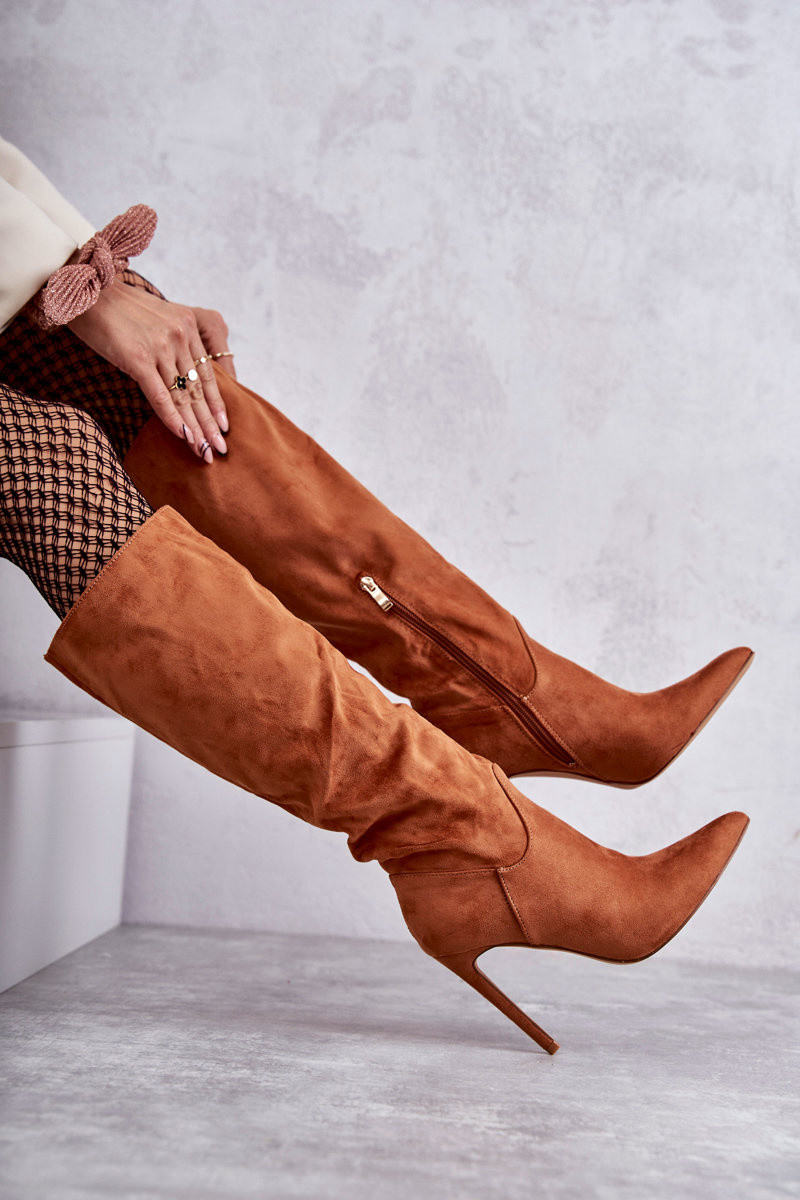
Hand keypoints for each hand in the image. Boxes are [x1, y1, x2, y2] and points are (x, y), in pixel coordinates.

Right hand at [67, 278, 234, 461]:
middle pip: (198, 389)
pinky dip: (172, 419)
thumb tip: (182, 379)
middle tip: (220, 449)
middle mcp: (179, 335)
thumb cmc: (117, 311)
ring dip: (194, 428)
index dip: (216, 403)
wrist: (85, 293)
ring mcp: (160, 347)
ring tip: (204, 451)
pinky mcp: (139, 358)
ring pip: (182, 396)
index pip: (207, 373)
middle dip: (209, 423)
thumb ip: (172, 344)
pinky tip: (183, 436)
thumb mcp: (156, 320)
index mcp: (187, 326)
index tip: (224, 427)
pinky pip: (160, 396)